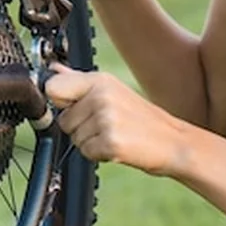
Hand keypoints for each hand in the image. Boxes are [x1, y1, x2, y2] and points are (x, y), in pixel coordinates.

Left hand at [43, 63, 184, 176]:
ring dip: (91, 142)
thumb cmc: (142, 118)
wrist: (173, 141)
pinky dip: (99, 155)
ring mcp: (106, 119)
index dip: (60, 103)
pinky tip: (118, 146)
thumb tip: (53, 69)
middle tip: (107, 125)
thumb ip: (78, 80)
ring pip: (75, 139)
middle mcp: (101, 96)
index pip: (53, 88)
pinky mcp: (110, 142)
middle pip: (63, 120)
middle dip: (80, 128)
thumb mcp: (112, 90)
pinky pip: (86, 153)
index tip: (75, 107)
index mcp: (100, 80)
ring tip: (115, 134)